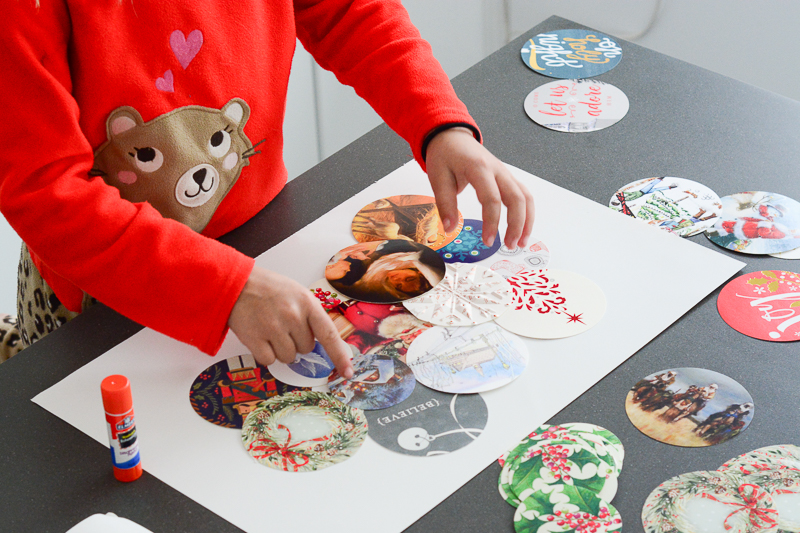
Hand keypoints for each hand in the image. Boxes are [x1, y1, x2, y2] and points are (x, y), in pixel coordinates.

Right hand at [228, 267, 353, 377]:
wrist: (237, 283)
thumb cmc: (270, 289)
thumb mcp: (298, 294)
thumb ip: (311, 316)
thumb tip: (322, 344)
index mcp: (308, 303)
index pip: (329, 335)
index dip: (340, 356)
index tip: (347, 373)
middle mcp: (293, 316)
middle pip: (306, 348)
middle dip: (297, 342)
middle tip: (283, 325)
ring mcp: (273, 327)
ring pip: (288, 357)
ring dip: (280, 349)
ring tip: (270, 329)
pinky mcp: (254, 338)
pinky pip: (269, 360)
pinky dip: (265, 354)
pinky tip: (260, 337)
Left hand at [425, 127, 534, 248]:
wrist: (452, 136)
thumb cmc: (445, 155)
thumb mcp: (437, 177)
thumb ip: (445, 203)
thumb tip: (449, 228)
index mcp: (479, 168)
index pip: (492, 199)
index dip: (492, 222)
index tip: (487, 241)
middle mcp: (497, 170)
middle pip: (517, 198)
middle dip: (517, 225)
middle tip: (510, 246)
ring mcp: (504, 173)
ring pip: (525, 197)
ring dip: (526, 221)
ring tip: (520, 242)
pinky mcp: (506, 177)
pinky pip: (523, 194)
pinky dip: (526, 212)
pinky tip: (521, 228)